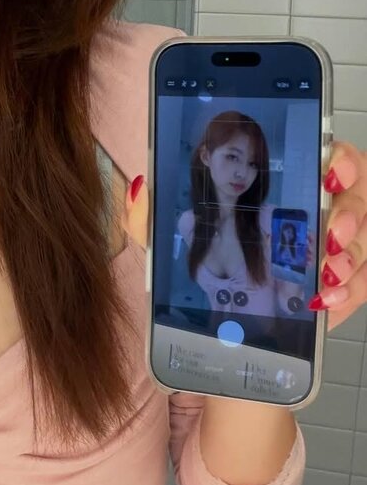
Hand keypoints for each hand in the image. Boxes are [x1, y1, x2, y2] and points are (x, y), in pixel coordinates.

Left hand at [123, 141, 366, 335]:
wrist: (230, 330)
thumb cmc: (212, 270)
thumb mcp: (176, 240)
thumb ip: (153, 216)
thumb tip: (140, 189)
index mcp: (282, 187)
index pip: (325, 154)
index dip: (336, 156)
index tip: (326, 168)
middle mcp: (317, 211)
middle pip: (358, 192)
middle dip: (350, 209)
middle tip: (330, 231)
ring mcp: (334, 250)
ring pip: (365, 238)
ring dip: (352, 252)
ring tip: (327, 269)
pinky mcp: (342, 288)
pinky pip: (361, 283)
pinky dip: (348, 290)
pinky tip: (324, 299)